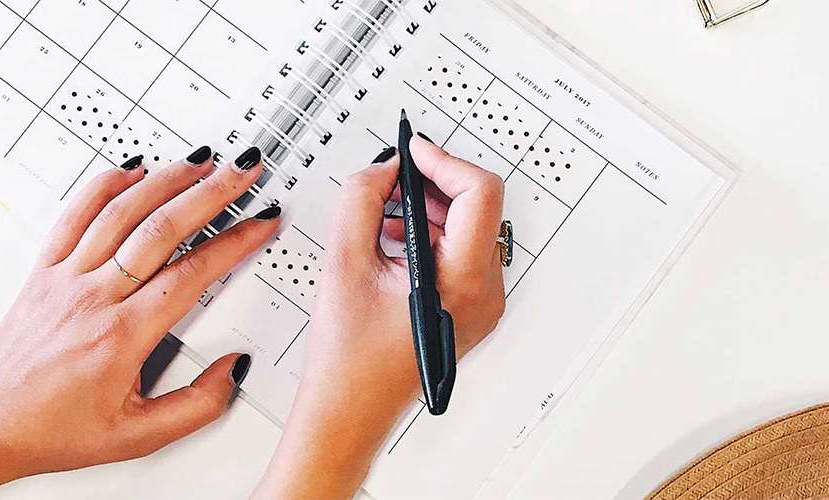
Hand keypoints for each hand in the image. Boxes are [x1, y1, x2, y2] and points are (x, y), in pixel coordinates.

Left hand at [0, 146, 279, 498]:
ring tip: (201, 160)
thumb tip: (233, 369)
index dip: (234, 242)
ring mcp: (66, 277)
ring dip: (166, 180)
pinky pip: (74, 214)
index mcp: (122, 336)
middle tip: (242, 171)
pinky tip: (132, 169)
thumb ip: (197, 406)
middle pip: (161, 229)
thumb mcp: (138, 437)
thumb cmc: (54, 428)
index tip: (260, 222)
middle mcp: (94, 298)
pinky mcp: (44, 269)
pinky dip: (105, 184)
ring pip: (121, 212)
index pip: (192, 274)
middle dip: (211, 192)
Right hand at [256, 137, 506, 497]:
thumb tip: (384, 168)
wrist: (349, 410)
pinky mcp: (469, 307)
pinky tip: (394, 238)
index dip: (444, 161)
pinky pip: (460, 252)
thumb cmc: (348, 359)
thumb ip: (361, 200)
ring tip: (386, 212)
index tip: (413, 151)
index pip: (480, 193)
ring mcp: (481, 303)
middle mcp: (485, 294)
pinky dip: (430, 233)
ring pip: (470, 227)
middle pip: (479, 207)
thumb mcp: (343, 263)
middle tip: (394, 176)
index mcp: (464, 282)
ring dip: (429, 207)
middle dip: (434, 183)